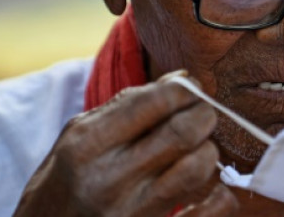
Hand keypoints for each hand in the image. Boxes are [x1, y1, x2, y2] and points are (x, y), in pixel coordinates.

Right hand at [14, 76, 238, 216]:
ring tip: (199, 149)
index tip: (191, 90)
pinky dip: (219, 198)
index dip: (184, 89)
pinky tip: (210, 188)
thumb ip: (127, 106)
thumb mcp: (78, 135)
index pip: (154, 102)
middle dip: (204, 115)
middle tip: (202, 116)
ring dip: (208, 152)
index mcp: (87, 145)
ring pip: (197, 169)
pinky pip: (206, 215)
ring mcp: (129, 214)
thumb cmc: (63, 180)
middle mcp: (107, 180)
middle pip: (183, 132)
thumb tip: (182, 79)